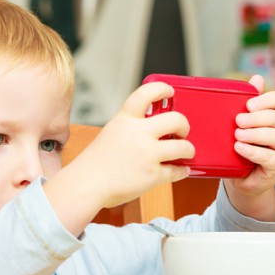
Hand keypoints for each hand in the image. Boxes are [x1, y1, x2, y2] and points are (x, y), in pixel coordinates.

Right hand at [47, 82, 193, 234]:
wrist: (86, 185)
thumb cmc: (95, 164)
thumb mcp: (111, 133)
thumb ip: (130, 128)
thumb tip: (153, 130)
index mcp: (125, 120)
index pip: (146, 93)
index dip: (162, 89)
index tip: (170, 92)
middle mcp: (138, 134)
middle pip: (176, 119)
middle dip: (184, 125)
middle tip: (182, 132)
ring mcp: (148, 154)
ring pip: (183, 147)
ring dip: (189, 149)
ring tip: (186, 152)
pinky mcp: (153, 175)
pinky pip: (177, 171)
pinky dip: (182, 171)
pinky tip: (180, 170)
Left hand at [224, 75, 274, 221]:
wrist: (244, 179)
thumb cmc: (243, 148)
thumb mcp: (242, 126)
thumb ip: (249, 105)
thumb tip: (257, 78)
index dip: (265, 100)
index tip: (248, 105)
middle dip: (257, 118)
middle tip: (238, 121)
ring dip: (256, 134)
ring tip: (238, 135)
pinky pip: (271, 157)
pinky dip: (254, 152)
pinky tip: (241, 148)